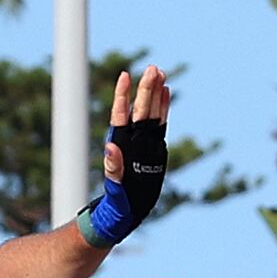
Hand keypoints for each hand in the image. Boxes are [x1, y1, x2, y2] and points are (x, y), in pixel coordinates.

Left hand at [81, 64, 172, 248]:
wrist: (127, 210)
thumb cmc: (117, 201)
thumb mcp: (114, 186)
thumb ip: (113, 167)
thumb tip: (110, 146)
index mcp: (121, 144)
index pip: (121, 115)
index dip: (123, 95)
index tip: (125, 75)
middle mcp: (132, 139)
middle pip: (140, 109)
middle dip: (146, 89)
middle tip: (152, 68)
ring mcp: (143, 141)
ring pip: (151, 113)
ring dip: (155, 94)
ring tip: (160, 74)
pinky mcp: (154, 147)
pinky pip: (160, 124)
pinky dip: (164, 108)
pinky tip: (166, 94)